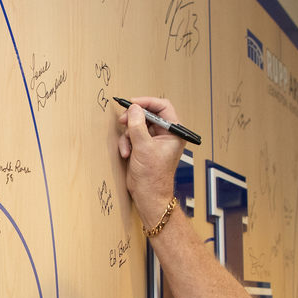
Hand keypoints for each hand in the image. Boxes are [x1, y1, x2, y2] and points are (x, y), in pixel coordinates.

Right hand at [116, 97, 185, 226]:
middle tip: (123, 120)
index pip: (163, 107)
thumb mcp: (144, 148)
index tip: (133, 103)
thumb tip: (134, 109)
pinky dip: (127, 143)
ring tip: (128, 147)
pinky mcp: (144, 147)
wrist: (148, 195)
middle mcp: (166, 134)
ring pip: (138, 125)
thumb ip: (138, 126)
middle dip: (134, 119)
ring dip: (129, 135)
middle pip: (148, 115)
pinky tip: (127, 154)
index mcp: (174, 132)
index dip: (147, 102)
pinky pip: (133, 136)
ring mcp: (154, 140)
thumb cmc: (153, 176)